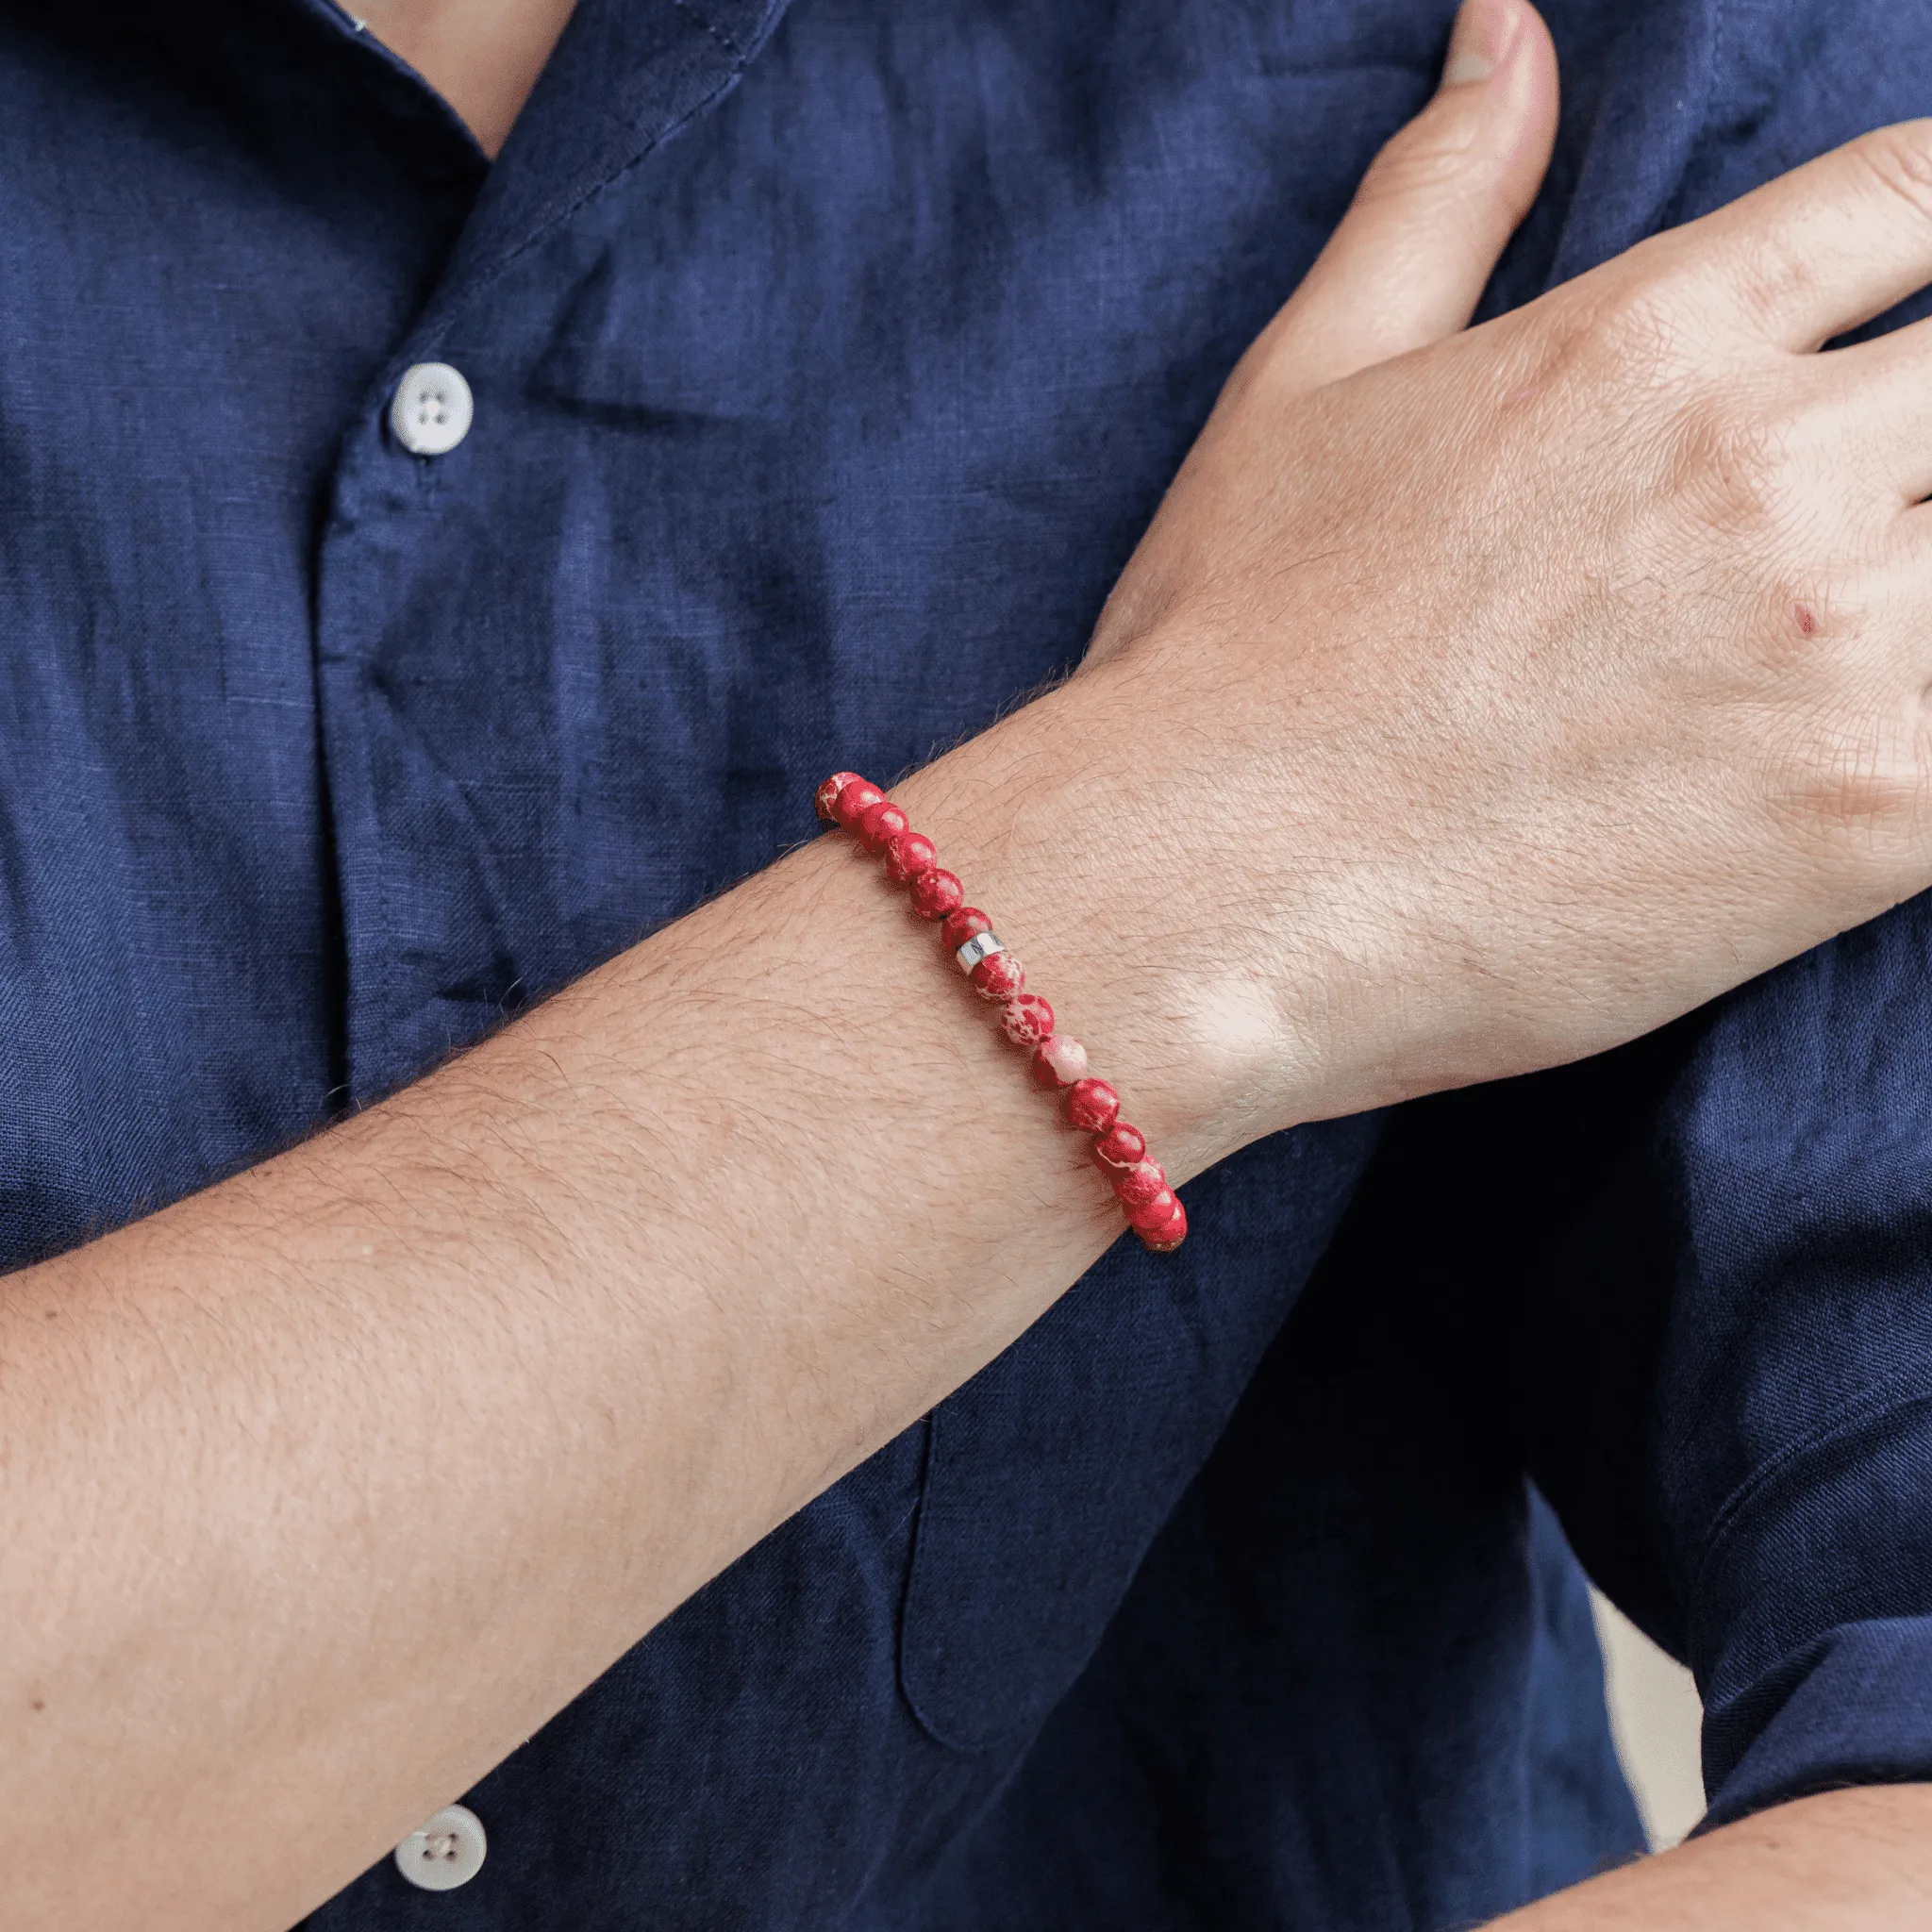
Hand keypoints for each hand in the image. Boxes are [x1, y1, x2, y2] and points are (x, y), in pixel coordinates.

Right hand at [1063, 0, 1931, 1140]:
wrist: (1200, 890)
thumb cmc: (1228, 651)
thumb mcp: (1303, 388)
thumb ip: (1439, 200)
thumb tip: (1506, 31)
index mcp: (1647, 339)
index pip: (1918, 195)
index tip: (1917, 304)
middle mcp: (1767, 467)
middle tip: (1862, 508)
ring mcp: (1835, 647)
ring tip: (1870, 631)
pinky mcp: (1865, 821)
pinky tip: (1880, 751)